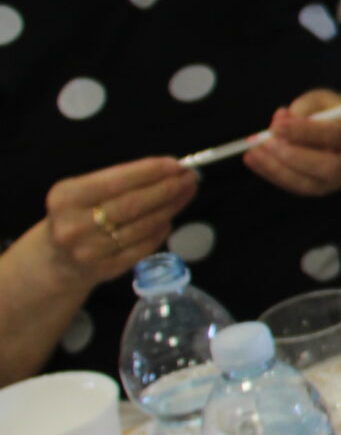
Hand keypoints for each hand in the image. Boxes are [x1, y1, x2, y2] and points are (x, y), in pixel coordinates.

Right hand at [42, 158, 197, 287]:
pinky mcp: (106, 269)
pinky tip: (169, 219)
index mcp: (66, 198)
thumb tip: (171, 169)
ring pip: (142, 227)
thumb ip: (122, 180)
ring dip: (170, 208)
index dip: (149, 172)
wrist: (56, 259)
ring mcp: (89, 251)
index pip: (115, 182)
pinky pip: (143, 247)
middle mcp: (74, 226)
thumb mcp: (84, 192)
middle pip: (132, 205)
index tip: (176, 164)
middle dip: (166, 189)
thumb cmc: (78, 214)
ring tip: (185, 193)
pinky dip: (160, 230)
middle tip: (190, 177)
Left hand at [243, 91, 340, 198]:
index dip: (306, 131)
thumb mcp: (325, 100)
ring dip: (276, 168)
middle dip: (292, 156)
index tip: (277, 125)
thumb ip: (304, 106)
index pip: (336, 135)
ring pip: (308, 183)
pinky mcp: (320, 188)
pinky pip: (295, 186)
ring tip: (252, 151)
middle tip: (265, 143)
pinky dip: (272, 173)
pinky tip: (254, 159)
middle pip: (327, 167)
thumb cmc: (337, 115)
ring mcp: (337, 180)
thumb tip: (277, 123)